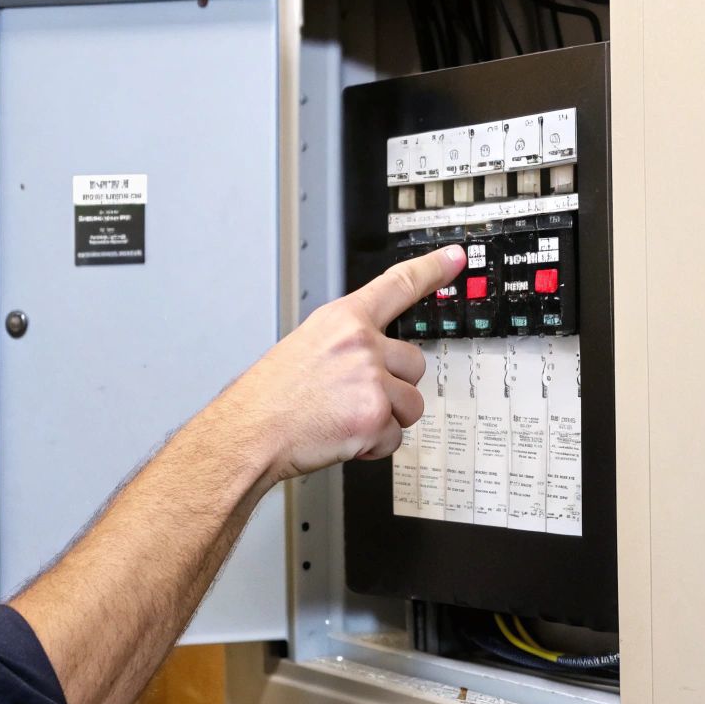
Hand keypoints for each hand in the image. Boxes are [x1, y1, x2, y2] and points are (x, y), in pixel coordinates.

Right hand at [215, 244, 465, 484]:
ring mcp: (370, 378)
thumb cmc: (269, 397)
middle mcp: (361, 343)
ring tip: (345, 417)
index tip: (455, 258)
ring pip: (411, 403)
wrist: (249, 432)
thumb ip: (346, 344)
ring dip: (386, 418)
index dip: (432, 269)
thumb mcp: (306, 347)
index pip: (398, 284)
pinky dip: (373, 445)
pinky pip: (395, 436)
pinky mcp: (374, 414)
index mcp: (342, 319)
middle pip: (415, 362)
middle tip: (355, 396)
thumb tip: (373, 356)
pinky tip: (343, 436)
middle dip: (394, 386)